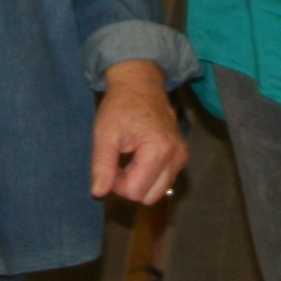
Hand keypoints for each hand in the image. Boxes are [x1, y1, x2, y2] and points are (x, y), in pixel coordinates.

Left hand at [90, 60, 187, 205]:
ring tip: (129, 159)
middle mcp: (176, 156)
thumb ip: (102, 165)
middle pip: (149, 197)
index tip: (111, 164)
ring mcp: (182, 156)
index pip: (135, 192)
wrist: (140, 83)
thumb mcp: (105, 134)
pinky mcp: (182, 156)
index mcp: (159, 150)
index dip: (117, 184)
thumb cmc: (120, 106)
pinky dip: (150, 176)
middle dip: (130, 186)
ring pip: (158, 192)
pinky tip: (140, 157)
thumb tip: (98, 193)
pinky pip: (165, 181)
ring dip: (140, 182)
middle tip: (119, 163)